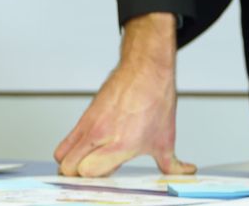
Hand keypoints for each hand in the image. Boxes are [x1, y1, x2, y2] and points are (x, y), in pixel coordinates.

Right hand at [53, 13, 195, 176]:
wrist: (146, 69)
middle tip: (98, 171)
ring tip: (91, 161)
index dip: (95, 179)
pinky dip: (70, 150)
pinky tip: (88, 149)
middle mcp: (101, 134)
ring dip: (72, 163)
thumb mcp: (166, 138)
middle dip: (80, 176)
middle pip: (69, 168)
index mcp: (122, 144)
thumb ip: (172, 164)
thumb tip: (186, 171)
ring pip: (62, 156)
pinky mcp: (85, 117)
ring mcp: (90, 125)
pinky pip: (65, 141)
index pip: (88, 172)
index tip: (106, 177)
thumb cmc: (156, 99)